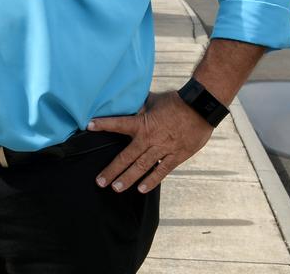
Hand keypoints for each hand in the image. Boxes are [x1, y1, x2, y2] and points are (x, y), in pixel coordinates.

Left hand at [88, 90, 213, 193]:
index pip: (118, 123)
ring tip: (116, 188)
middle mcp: (149, 139)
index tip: (88, 126)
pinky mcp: (176, 156)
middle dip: (112, 170)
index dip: (103, 124)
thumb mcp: (154, 101)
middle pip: (126, 157)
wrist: (201, 107)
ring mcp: (163, 149)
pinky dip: (151, 181)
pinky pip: (162, 171)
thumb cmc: (176, 101)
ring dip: (128, 178)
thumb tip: (128, 103)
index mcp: (142, 123)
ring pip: (142, 167)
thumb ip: (139, 106)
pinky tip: (141, 189)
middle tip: (100, 181)